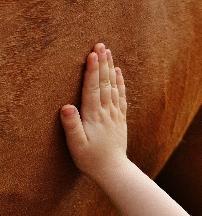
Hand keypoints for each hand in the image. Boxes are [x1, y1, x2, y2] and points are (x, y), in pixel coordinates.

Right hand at [60, 43, 127, 181]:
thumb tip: (66, 106)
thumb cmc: (91, 159)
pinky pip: (121, 97)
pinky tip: (119, 73)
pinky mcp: (120, 119)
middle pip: (104, 83)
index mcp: (94, 116)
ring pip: (114, 87)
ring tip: (109, 53)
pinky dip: (120, 84)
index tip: (92, 53)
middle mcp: (107, 112)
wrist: (113, 170)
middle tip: (101, 44)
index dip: (92, 71)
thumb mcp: (77, 146)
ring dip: (111, 69)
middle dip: (102, 63)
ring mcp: (115, 115)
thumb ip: (72, 126)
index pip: (93, 89)